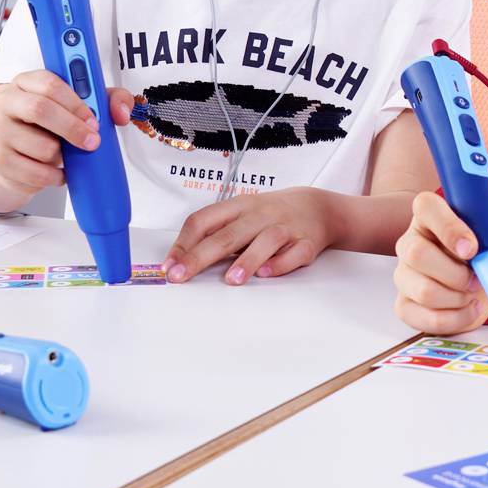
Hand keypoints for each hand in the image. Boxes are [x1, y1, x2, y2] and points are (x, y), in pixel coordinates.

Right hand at [0, 72, 131, 208]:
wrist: (14, 153)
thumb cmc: (47, 124)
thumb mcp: (78, 106)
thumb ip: (106, 100)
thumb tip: (121, 112)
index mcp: (26, 82)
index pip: (49, 83)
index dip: (75, 102)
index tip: (93, 119)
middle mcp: (7, 102)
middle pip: (40, 109)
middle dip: (73, 128)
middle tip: (92, 142)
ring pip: (41, 146)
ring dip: (63, 156)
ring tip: (65, 154)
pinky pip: (35, 173)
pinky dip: (54, 176)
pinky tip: (58, 171)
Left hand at [166, 188, 334, 284]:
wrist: (318, 207)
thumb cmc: (270, 215)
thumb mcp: (241, 215)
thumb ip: (215, 233)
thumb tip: (181, 259)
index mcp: (238, 206)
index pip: (204, 220)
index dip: (184, 243)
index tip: (170, 266)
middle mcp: (260, 214)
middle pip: (228, 234)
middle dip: (201, 256)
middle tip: (181, 276)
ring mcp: (285, 227)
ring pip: (266, 240)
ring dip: (247, 260)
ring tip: (230, 280)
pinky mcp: (306, 242)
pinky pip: (295, 253)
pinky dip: (281, 264)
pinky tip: (267, 273)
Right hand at [392, 192, 487, 334]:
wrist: (481, 280)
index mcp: (431, 214)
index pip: (426, 207)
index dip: (448, 227)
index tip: (473, 248)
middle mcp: (410, 242)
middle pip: (418, 254)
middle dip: (456, 273)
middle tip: (478, 278)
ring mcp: (404, 274)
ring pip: (424, 290)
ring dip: (458, 298)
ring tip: (473, 293)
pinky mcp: (405, 305)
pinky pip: (424, 318)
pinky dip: (456, 319)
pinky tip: (468, 308)